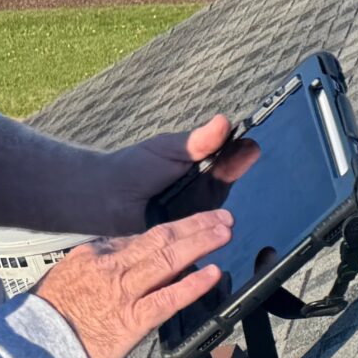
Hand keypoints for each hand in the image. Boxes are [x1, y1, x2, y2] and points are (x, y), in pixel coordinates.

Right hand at [33, 211, 233, 357]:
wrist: (36, 344)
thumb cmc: (51, 315)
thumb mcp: (71, 275)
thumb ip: (102, 265)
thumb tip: (130, 258)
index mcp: (96, 254)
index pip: (141, 237)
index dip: (174, 230)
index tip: (194, 227)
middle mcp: (112, 266)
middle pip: (160, 238)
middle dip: (195, 225)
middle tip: (221, 217)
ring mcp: (124, 292)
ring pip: (169, 259)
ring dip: (201, 242)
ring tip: (224, 232)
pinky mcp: (133, 319)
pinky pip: (169, 297)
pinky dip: (194, 284)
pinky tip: (213, 273)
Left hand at [82, 115, 260, 236]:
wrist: (105, 196)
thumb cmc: (134, 168)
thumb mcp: (169, 149)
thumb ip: (198, 140)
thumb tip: (223, 120)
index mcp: (198, 170)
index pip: (226, 162)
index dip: (239, 156)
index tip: (252, 147)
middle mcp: (201, 193)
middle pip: (225, 184)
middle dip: (234, 170)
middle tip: (247, 155)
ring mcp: (194, 216)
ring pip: (217, 211)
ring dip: (224, 201)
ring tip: (230, 189)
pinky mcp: (185, 237)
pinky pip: (202, 235)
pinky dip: (212, 229)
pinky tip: (223, 223)